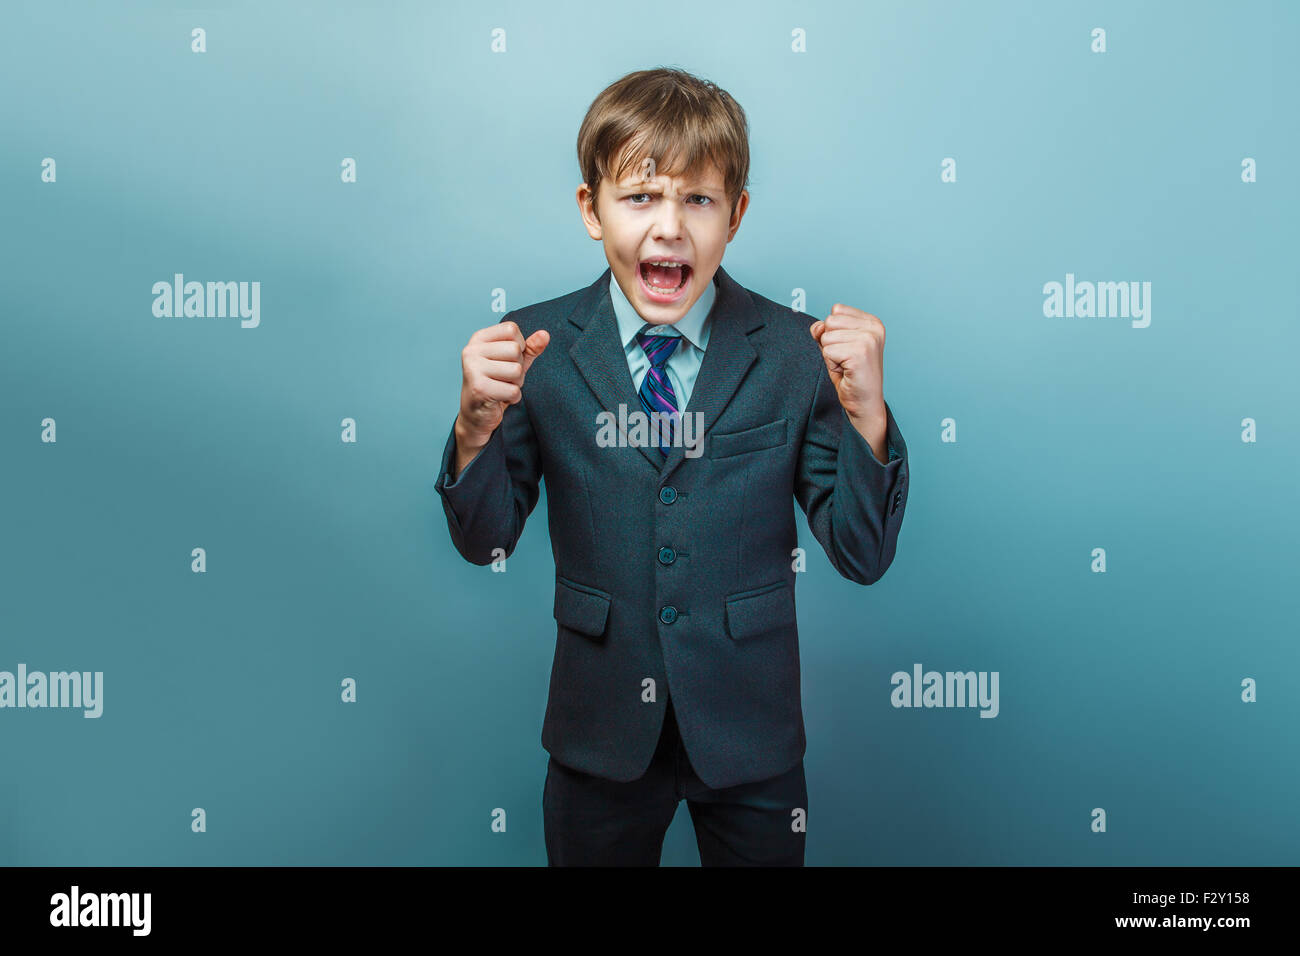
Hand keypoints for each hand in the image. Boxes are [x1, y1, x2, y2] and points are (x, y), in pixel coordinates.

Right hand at [454, 320, 549, 470]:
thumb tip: (545, 335)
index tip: (507, 359)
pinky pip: (513, 390)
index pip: (511, 329)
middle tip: (505, 377)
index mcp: (478, 338)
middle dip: (518, 368)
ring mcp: (473, 369)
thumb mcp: (514, 361)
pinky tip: (501, 397)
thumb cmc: (496, 382)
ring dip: (516, 383)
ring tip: (502, 386)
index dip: (519, 346)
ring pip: (516, 370)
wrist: (476, 413)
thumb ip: (530, 347)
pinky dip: (513, 397)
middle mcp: (471, 350)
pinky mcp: (479, 388)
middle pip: (515, 349)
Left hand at [808, 304, 885, 423]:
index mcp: (872, 322)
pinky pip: (827, 351)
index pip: (836, 310)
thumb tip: (817, 327)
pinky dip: (832, 364)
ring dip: (831, 355)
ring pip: (826, 337)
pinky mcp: (860, 353)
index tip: (846, 349)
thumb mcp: (836, 346)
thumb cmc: (852, 376)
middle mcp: (873, 328)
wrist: (864, 403)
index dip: (833, 332)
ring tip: (846, 365)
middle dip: (830, 343)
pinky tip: (846, 371)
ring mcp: (868, 339)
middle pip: (829, 321)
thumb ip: (825, 331)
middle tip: (845, 359)